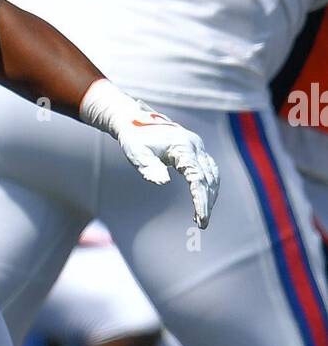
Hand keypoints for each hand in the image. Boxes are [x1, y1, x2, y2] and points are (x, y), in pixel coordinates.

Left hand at [116, 107, 219, 229]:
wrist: (135, 120)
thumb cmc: (134, 138)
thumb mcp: (136, 153)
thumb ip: (149, 167)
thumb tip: (163, 182)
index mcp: (183, 146)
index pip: (197, 176)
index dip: (201, 198)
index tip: (201, 216)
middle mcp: (195, 146)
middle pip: (209, 177)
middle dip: (207, 201)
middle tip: (202, 224)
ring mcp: (197, 148)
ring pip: (212, 175)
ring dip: (210, 196)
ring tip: (201, 219)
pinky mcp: (195, 152)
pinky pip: (208, 172)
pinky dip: (207, 188)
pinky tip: (200, 203)